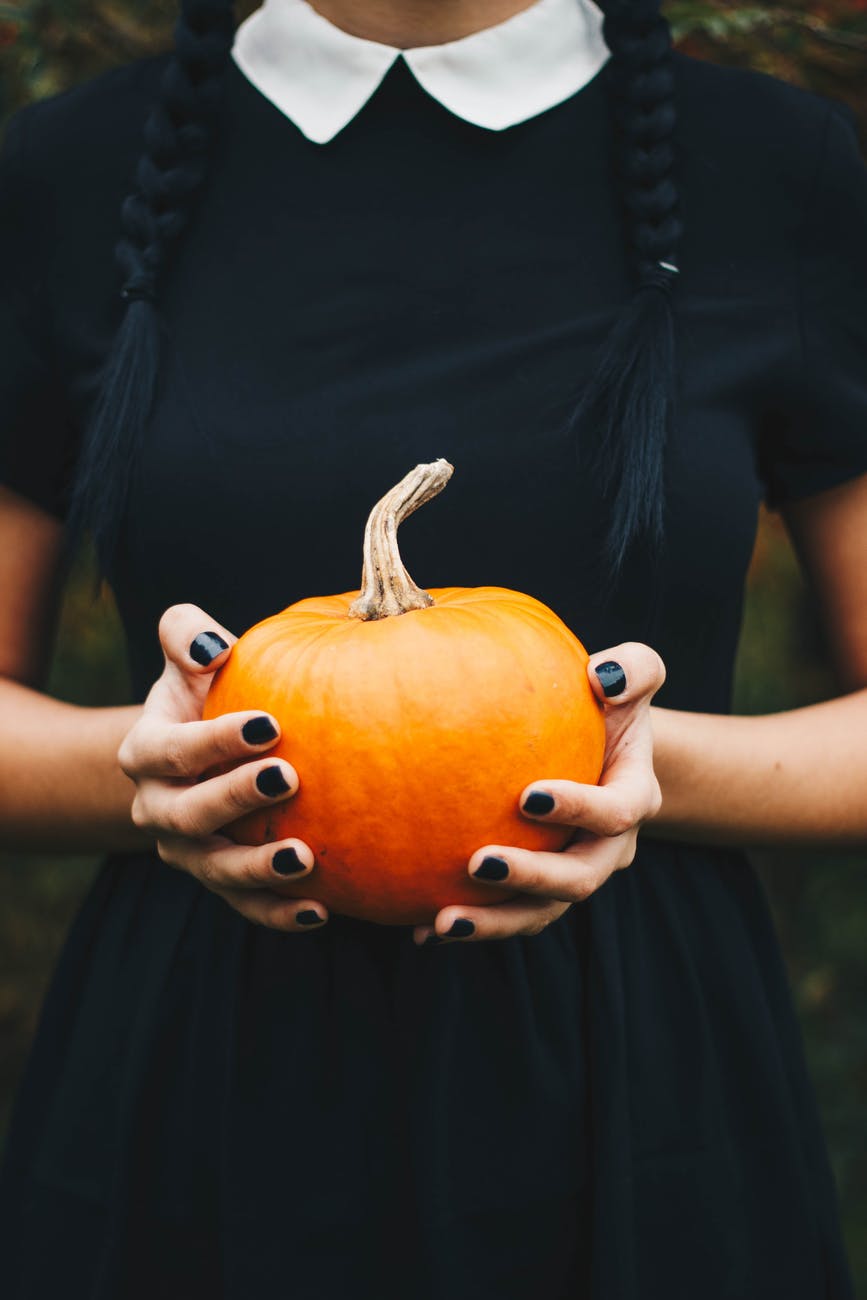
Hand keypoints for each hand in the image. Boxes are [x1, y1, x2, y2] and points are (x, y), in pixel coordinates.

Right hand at [118, 604, 326, 931]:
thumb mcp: (188, 658)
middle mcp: (157, 808)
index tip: (268, 724)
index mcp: (145, 753)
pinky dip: (278, 914)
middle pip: (187, 815)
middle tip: (288, 777)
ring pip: (214, 870)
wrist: (197, 755)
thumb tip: (215, 644)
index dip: (214, 740)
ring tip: (304, 858)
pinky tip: (320, 910)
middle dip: (234, 799)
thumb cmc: (204, 693)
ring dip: (256, 869)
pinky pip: (246, 907)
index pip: (171, 749)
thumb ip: (186, 633)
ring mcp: (187, 852)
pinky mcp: (220, 882)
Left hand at [413, 642, 665, 944]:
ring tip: (442, 922)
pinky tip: (418, 929)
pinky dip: (471, 926)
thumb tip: (602, 674)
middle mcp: (609, 847)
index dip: (578, 809)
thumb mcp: (631, 675)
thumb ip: (633, 668)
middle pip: (579, 878)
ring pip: (541, 913)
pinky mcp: (540, 891)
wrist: (600, 746)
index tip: (527, 796)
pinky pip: (507, 916)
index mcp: (634, 797)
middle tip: (477, 864)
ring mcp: (574, 873)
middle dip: (531, 877)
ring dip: (494, 922)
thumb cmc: (607, 701)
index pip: (615, 812)